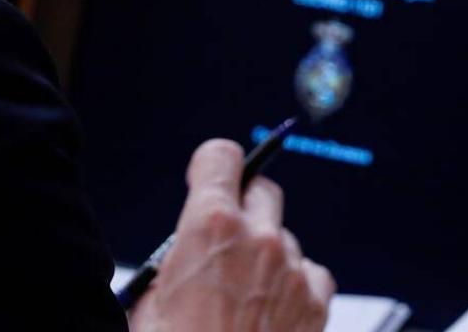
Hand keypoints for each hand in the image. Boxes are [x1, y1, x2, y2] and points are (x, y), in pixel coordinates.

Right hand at [130, 139, 334, 331]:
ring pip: (286, 238)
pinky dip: (295, 285)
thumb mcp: (150, 301)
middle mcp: (259, 238)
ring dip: (268, 254)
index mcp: (209, 225)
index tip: (209, 179)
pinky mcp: (316, 303)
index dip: (213, 166)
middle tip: (226, 238)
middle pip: (262, 190)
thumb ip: (173, 262)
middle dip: (245, 207)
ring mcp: (293, 270)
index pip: (221, 156)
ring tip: (243, 296)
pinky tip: (271, 311)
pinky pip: (311, 273)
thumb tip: (181, 255)